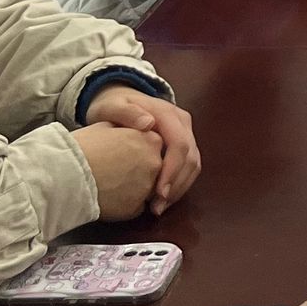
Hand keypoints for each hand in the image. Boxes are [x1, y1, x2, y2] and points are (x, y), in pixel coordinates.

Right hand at [72, 120, 163, 220]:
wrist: (66, 174)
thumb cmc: (82, 148)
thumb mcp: (107, 127)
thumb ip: (127, 129)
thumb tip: (132, 131)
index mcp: (150, 139)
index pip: (155, 147)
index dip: (139, 152)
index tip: (126, 156)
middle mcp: (154, 162)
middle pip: (155, 169)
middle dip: (140, 171)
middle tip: (117, 173)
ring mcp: (147, 187)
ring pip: (148, 190)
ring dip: (135, 189)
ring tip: (111, 186)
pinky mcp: (136, 207)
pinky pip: (137, 207)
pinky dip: (127, 205)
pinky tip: (109, 199)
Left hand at [83, 88, 202, 214]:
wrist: (119, 98)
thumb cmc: (113, 105)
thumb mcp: (113, 106)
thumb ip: (128, 113)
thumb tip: (149, 123)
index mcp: (168, 114)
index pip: (179, 144)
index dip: (172, 171)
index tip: (159, 193)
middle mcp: (182, 123)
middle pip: (191, 157)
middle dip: (176, 185)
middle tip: (157, 207)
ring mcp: (185, 133)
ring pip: (193, 164)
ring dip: (180, 188)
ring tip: (159, 207)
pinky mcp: (182, 144)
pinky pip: (188, 167)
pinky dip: (179, 185)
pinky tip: (163, 198)